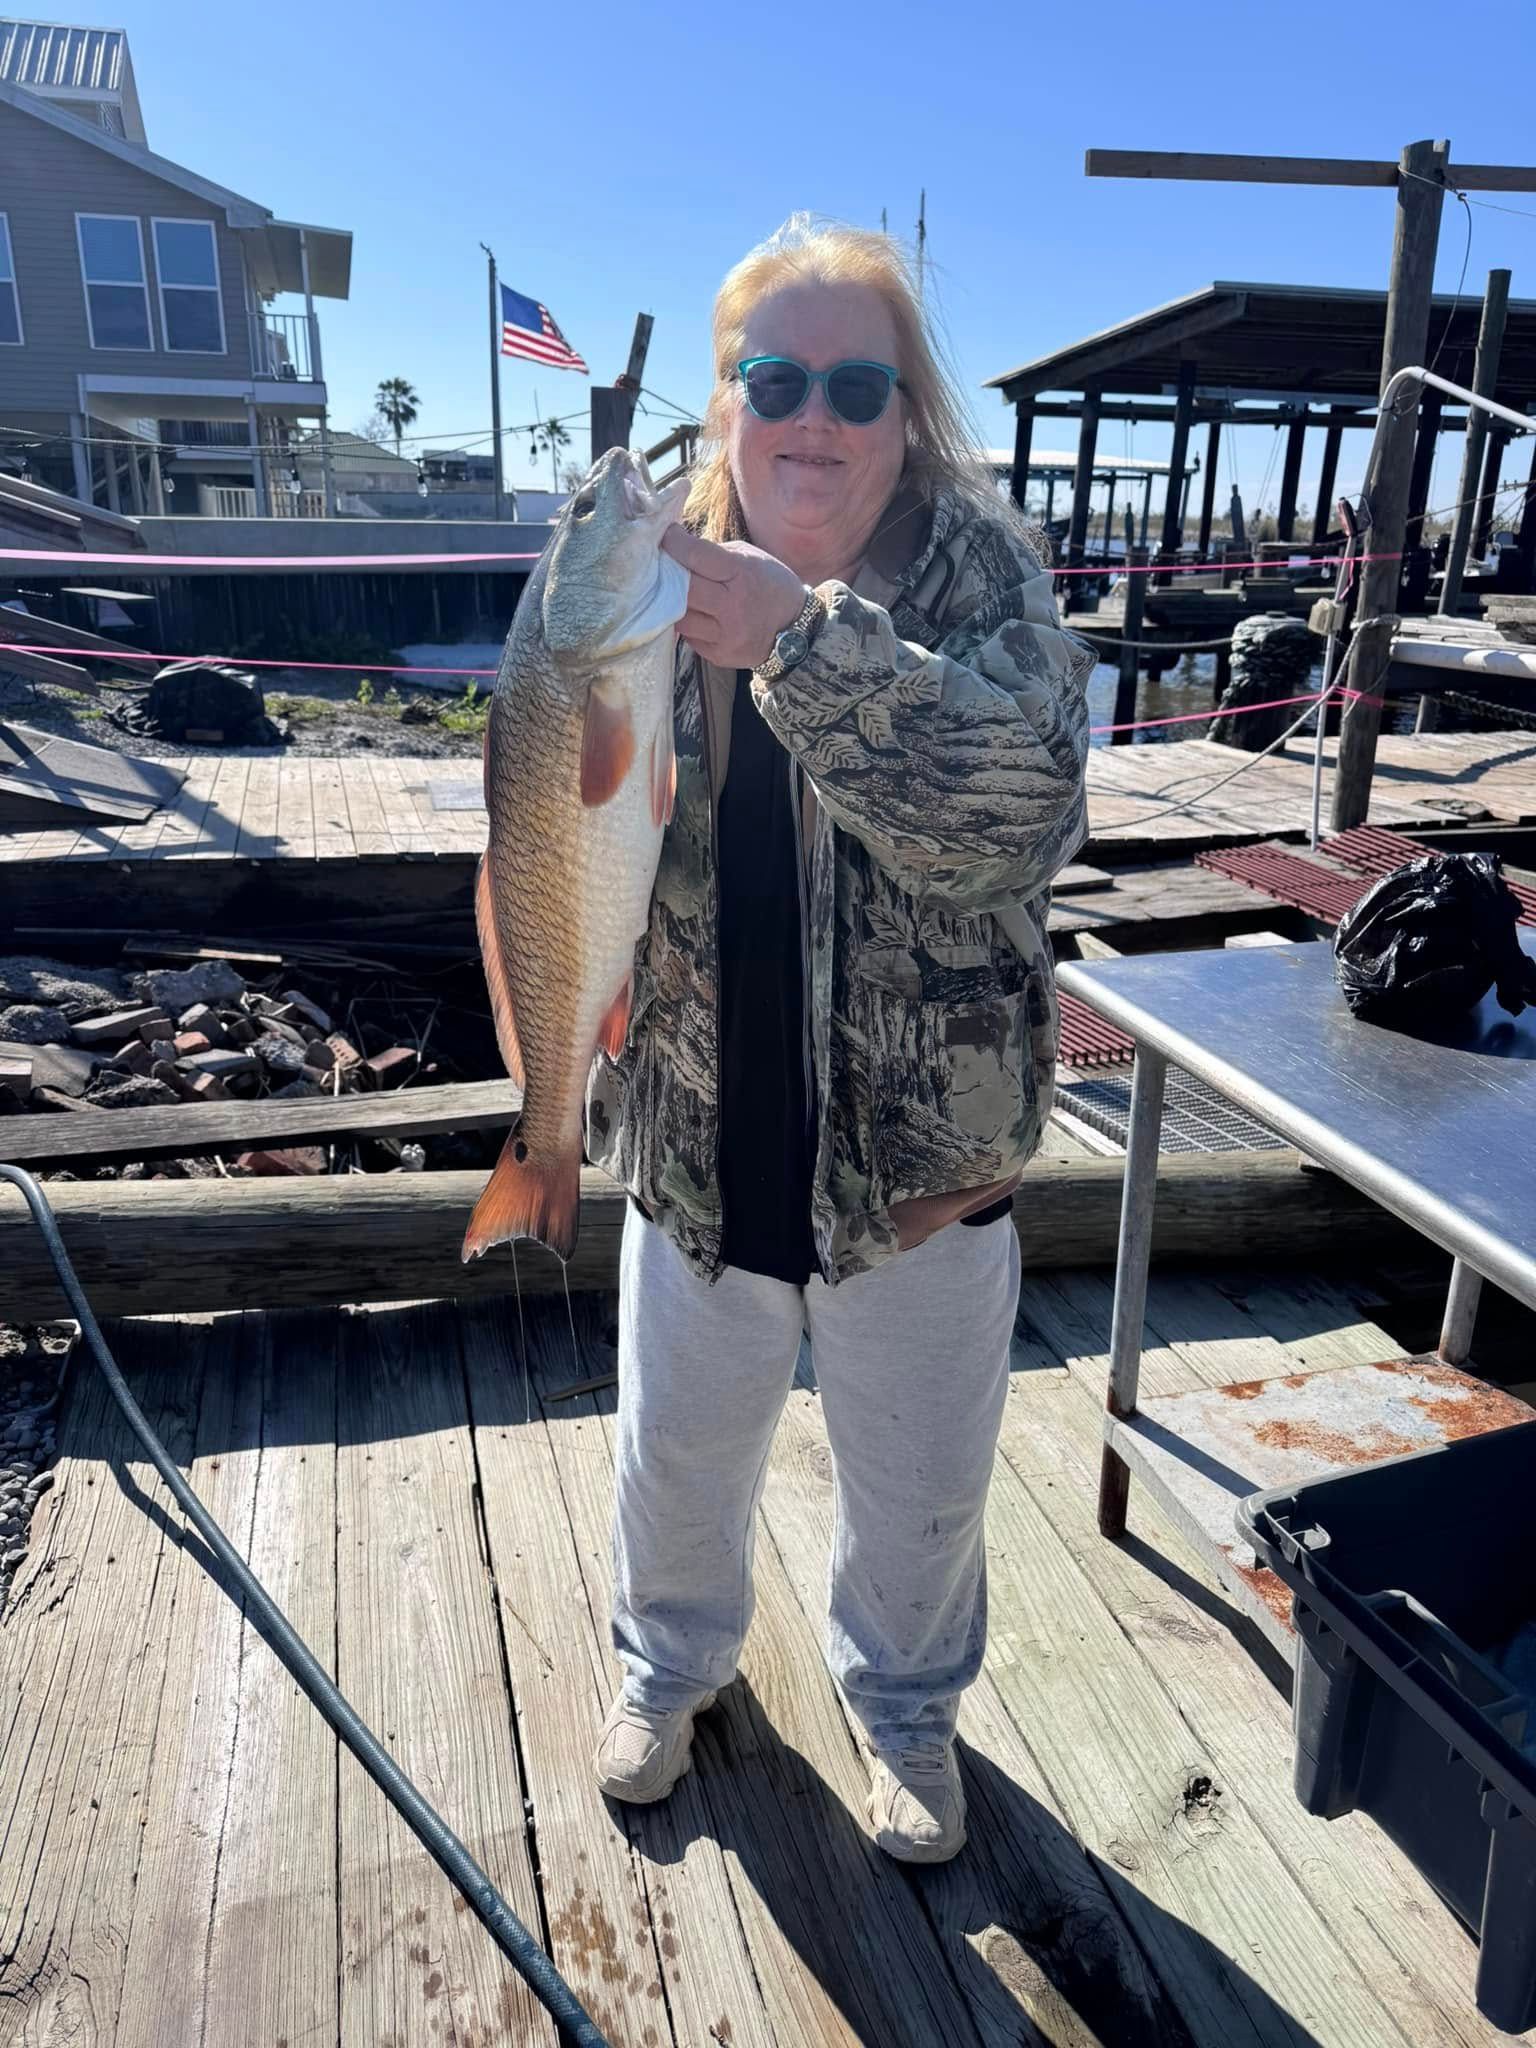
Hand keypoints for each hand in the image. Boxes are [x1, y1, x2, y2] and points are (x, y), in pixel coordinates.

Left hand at [661, 526, 806, 669]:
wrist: (796, 629)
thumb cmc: (770, 585)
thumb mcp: (751, 558)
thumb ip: (716, 554)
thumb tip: (678, 549)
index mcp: (742, 574)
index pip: (696, 556)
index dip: (675, 544)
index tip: (665, 537)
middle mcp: (733, 607)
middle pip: (682, 589)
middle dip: (669, 575)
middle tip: (664, 566)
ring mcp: (726, 635)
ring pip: (680, 617)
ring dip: (675, 604)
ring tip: (678, 594)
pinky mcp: (719, 655)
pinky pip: (689, 636)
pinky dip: (689, 623)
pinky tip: (698, 615)